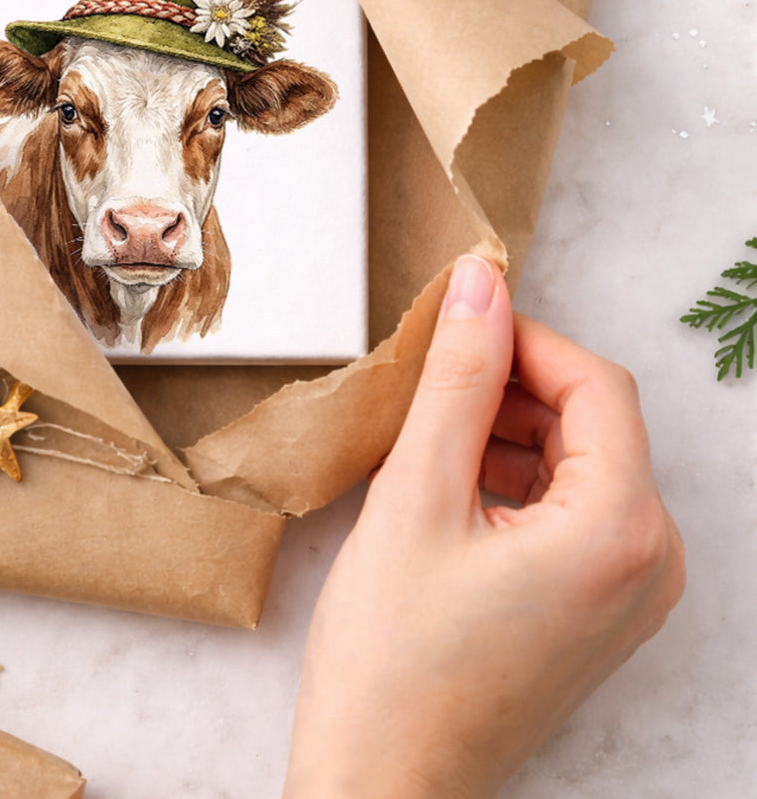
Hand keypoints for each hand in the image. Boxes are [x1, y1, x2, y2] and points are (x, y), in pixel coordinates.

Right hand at [284, 254, 685, 798]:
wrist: (383, 783)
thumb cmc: (392, 658)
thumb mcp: (416, 495)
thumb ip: (456, 379)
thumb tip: (480, 285)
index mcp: (621, 531)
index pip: (595, 384)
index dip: (522, 339)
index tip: (452, 324)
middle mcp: (650, 564)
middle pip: (592, 423)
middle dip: (510, 389)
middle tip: (424, 386)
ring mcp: (629, 595)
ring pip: (578, 465)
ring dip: (506, 433)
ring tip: (424, 442)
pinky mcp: (597, 613)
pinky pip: (571, 514)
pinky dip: (513, 483)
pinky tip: (445, 490)